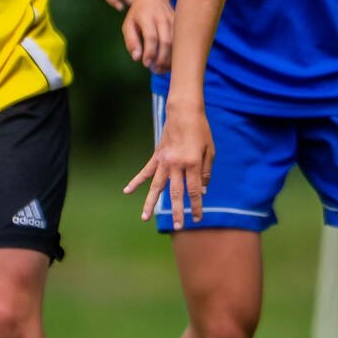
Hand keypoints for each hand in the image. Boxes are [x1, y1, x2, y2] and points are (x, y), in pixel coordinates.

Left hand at [122, 0, 173, 71]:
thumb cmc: (137, 14)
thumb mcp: (128, 25)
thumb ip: (131, 41)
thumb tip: (137, 58)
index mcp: (147, 17)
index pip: (151, 37)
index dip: (149, 52)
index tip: (146, 64)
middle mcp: (162, 18)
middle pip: (166, 41)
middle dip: (161, 59)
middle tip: (155, 70)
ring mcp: (173, 20)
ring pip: (176, 43)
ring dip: (170, 59)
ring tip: (161, 69)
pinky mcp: (180, 24)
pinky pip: (180, 42)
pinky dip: (176, 55)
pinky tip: (168, 63)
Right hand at [125, 102, 213, 228]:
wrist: (184, 111)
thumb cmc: (201, 130)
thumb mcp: (210, 150)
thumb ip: (206, 172)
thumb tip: (201, 191)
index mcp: (193, 163)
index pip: (194, 191)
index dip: (196, 206)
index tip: (197, 218)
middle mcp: (177, 164)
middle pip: (175, 193)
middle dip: (177, 211)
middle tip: (178, 226)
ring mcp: (164, 160)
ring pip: (156, 186)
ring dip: (150, 203)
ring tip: (144, 218)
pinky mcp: (157, 156)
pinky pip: (145, 171)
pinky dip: (135, 181)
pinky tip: (127, 191)